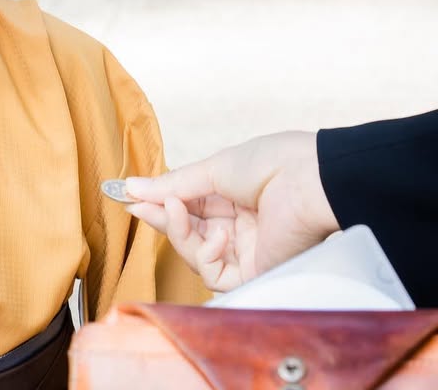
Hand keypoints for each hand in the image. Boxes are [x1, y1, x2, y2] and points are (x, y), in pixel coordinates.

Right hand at [124, 131, 339, 291]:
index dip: (159, 204)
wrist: (310, 180)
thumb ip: (171, 185)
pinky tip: (217, 236)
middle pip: (187, 234)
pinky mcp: (255, 272)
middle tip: (140, 208)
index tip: (129, 198)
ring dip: (179, 234)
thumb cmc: (271, 164)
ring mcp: (247, 250)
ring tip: (175, 210)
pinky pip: (216, 275)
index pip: (187, 208)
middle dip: (163, 220)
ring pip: (195, 255)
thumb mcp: (211, 170)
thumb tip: (130, 188)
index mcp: (233, 198)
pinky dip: (207, 256)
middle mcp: (239, 226)